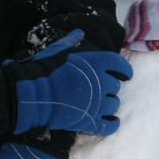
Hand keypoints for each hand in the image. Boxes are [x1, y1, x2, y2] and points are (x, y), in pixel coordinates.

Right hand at [3, 29, 131, 135]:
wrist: (33, 95)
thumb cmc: (45, 69)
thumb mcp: (59, 49)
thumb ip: (72, 41)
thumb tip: (79, 33)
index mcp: (98, 63)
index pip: (121, 65)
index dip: (125, 70)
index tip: (125, 75)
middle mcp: (102, 82)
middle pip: (115, 87)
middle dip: (109, 88)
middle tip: (99, 89)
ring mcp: (98, 104)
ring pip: (114, 105)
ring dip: (109, 104)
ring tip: (100, 104)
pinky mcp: (91, 121)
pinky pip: (110, 126)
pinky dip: (113, 124)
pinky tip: (112, 122)